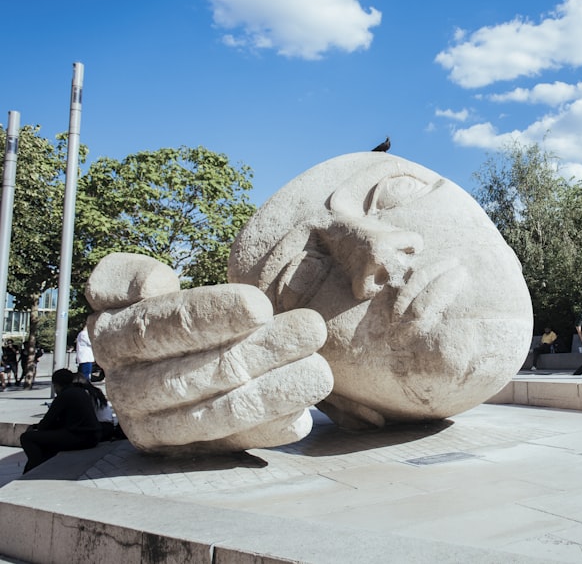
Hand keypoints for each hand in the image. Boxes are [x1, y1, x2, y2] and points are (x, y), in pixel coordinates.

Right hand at [85, 253, 333, 453]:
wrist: (160, 362)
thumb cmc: (157, 311)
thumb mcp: (127, 284)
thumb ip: (124, 276)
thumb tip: (150, 284)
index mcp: (111, 339)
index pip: (161, 328)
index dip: (211, 316)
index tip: (262, 305)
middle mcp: (126, 390)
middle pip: (197, 373)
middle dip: (261, 351)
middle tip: (313, 328)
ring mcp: (156, 428)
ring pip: (218, 414)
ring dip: (274, 394)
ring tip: (321, 372)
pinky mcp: (189, 453)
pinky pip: (234, 444)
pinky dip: (268, 430)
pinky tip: (303, 414)